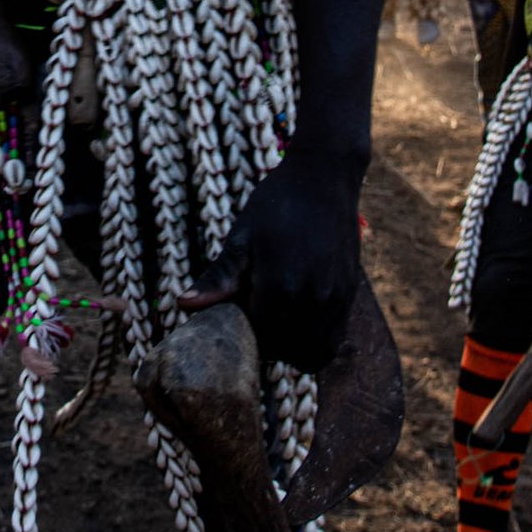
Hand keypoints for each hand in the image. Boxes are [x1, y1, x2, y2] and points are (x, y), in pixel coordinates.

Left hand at [180, 141, 362, 374]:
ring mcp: (335, 299)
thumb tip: (182, 305)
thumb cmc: (275, 204)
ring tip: (277, 318)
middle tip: (255, 314)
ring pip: (312, 353)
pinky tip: (299, 315)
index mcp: (280, 287)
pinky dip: (315, 341)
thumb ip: (218, 278)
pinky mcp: (349, 295)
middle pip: (284, 351)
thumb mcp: (240, 238)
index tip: (236, 312)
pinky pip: (333, 340)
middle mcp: (312, 300)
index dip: (243, 332)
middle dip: (267, 343)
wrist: (323, 178)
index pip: (258, 339)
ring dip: (292, 347)